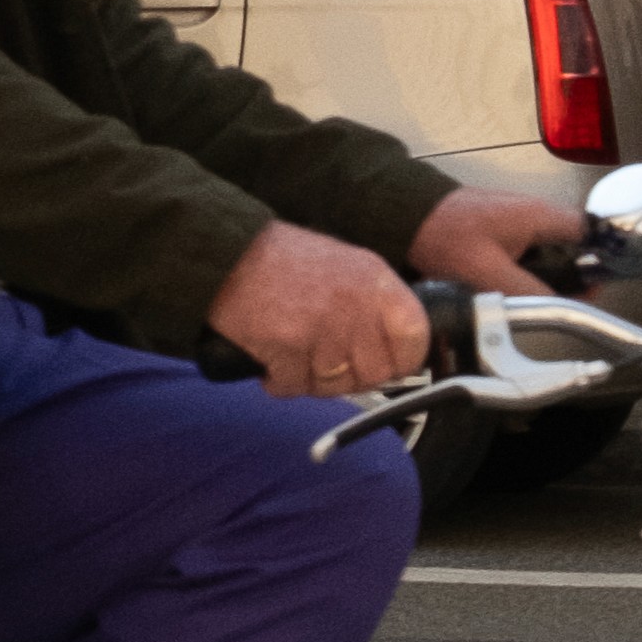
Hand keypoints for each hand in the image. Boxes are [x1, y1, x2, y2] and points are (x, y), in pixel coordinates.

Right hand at [204, 220, 428, 397]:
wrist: (227, 255)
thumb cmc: (283, 262)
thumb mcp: (346, 266)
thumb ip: (373, 306)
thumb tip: (395, 354)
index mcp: (376, 283)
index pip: (415, 339)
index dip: (401, 362)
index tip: (386, 367)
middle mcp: (356, 305)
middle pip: (374, 374)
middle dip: (350, 379)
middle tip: (327, 367)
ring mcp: (322, 327)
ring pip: (332, 386)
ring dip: (310, 380)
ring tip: (295, 356)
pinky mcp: (287, 346)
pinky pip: (293, 386)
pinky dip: (279, 381)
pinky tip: (271, 359)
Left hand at [411, 193, 582, 293]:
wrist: (407, 217)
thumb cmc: (443, 234)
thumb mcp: (487, 273)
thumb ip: (527, 291)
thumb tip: (555, 307)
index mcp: (542, 216)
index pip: (593, 233)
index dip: (599, 261)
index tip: (593, 286)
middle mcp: (537, 213)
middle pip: (575, 246)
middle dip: (572, 274)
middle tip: (561, 298)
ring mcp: (521, 219)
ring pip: (552, 251)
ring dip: (547, 273)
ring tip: (530, 293)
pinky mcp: (505, 228)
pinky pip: (530, 251)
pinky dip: (527, 268)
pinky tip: (511, 283)